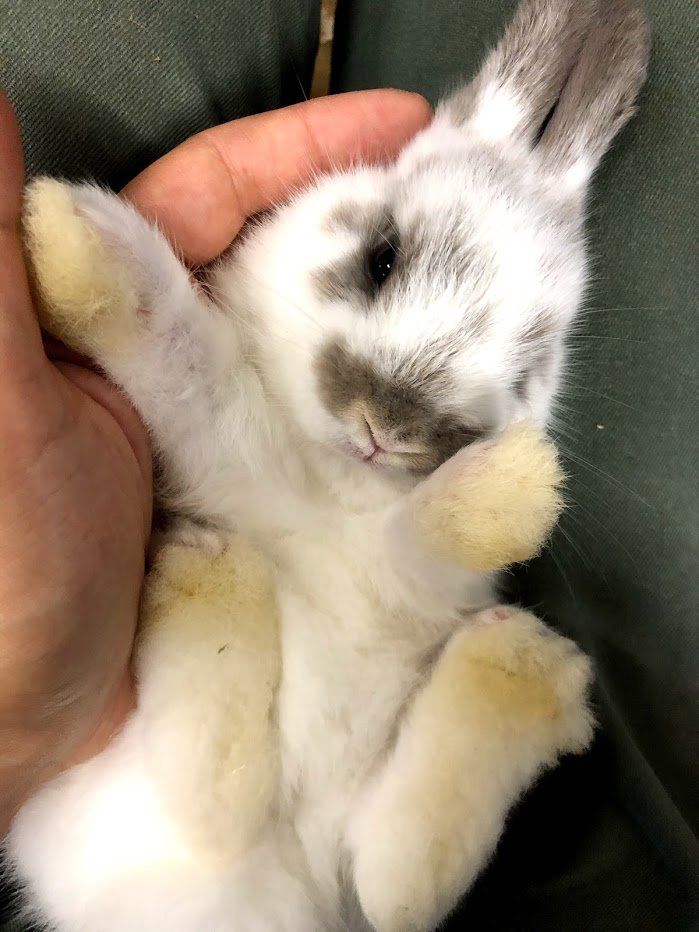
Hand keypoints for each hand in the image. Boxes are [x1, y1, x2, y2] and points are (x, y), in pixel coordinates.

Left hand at [0, 88, 430, 832]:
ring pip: (341, 371)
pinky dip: (420, 460)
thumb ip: (2, 269)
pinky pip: (365, 472)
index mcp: (119, 326)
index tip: (404, 128)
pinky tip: (482, 454)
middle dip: (384, 246)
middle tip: (483, 232)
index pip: (212, 202)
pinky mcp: (283, 529)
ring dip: (415, 350)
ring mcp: (244, 455)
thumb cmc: (0, 569)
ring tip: (507, 334)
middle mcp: (190, 379)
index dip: (301, 154)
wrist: (23, 734)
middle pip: (300, 281)